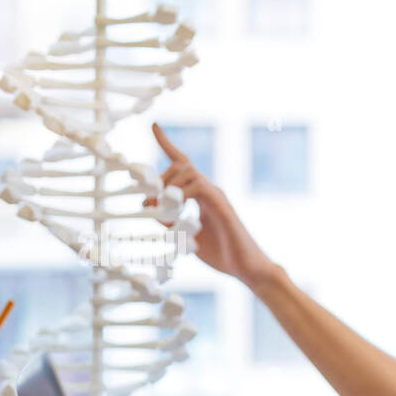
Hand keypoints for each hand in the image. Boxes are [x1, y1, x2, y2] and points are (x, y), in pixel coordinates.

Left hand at [148, 123, 282, 290]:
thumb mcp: (188, 236)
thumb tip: (152, 209)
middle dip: (160, 175)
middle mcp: (210, 191)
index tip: (154, 126)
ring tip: (158, 207)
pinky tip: (174, 211)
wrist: (247, 269)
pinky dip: (181, 195)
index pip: (184, 163)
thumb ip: (171, 221)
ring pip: (189, 172)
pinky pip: (199, 188)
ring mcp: (218, 196)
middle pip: (182, 164)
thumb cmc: (222, 254)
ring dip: (168, 186)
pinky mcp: (222, 206)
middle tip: (147, 198)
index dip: (168, 143)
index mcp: (203, 196)